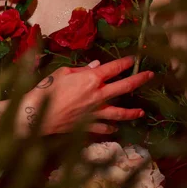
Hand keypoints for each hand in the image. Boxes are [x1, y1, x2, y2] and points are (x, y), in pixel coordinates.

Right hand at [20, 56, 153, 135]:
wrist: (37, 113)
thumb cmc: (47, 89)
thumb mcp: (63, 72)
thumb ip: (82, 70)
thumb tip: (96, 66)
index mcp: (91, 79)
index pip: (114, 68)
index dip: (125, 62)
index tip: (133, 59)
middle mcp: (97, 95)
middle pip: (124, 87)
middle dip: (139, 80)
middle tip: (150, 76)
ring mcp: (95, 112)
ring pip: (119, 112)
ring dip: (132, 112)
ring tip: (141, 112)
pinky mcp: (88, 125)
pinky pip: (104, 128)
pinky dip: (110, 128)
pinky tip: (115, 128)